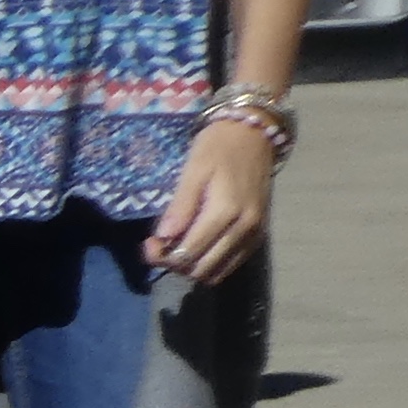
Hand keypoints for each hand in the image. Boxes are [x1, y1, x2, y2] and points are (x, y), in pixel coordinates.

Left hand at [150, 114, 276, 281]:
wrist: (254, 135)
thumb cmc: (218, 147)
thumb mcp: (193, 170)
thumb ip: (180, 206)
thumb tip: (164, 238)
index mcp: (226, 211)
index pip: (188, 253)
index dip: (162, 255)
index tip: (149, 242)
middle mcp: (244, 228)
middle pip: (200, 269)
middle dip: (174, 264)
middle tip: (160, 246)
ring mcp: (254, 233)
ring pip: (216, 272)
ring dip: (192, 267)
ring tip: (177, 246)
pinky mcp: (259, 234)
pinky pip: (231, 264)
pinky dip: (211, 263)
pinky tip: (197, 247)